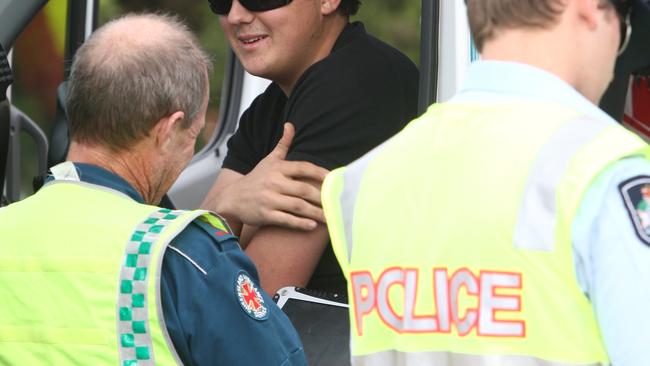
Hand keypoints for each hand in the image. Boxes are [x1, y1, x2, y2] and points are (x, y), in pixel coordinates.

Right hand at [210, 123, 328, 230]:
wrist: (232, 198)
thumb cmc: (256, 179)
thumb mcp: (268, 160)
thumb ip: (283, 144)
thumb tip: (290, 125)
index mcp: (277, 168)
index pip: (303, 168)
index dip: (320, 173)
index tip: (335, 179)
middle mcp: (273, 183)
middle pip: (304, 190)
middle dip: (322, 197)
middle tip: (337, 203)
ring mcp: (269, 199)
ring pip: (298, 206)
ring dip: (316, 213)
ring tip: (330, 218)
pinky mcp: (265, 215)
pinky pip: (286, 219)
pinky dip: (300, 223)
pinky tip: (312, 226)